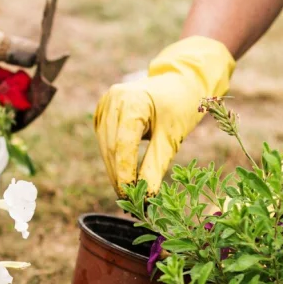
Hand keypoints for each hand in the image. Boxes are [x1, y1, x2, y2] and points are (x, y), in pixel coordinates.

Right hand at [95, 37, 235, 193]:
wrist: (178, 82)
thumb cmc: (180, 107)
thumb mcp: (171, 137)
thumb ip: (156, 165)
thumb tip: (146, 195)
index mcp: (132, 101)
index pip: (123, 144)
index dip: (125, 173)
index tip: (131, 197)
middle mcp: (113, 99)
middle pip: (111, 147)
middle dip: (119, 176)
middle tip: (130, 201)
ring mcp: (105, 103)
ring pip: (105, 146)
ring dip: (114, 171)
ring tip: (126, 193)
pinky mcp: (103, 110)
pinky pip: (104, 140)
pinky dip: (113, 159)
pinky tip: (121, 175)